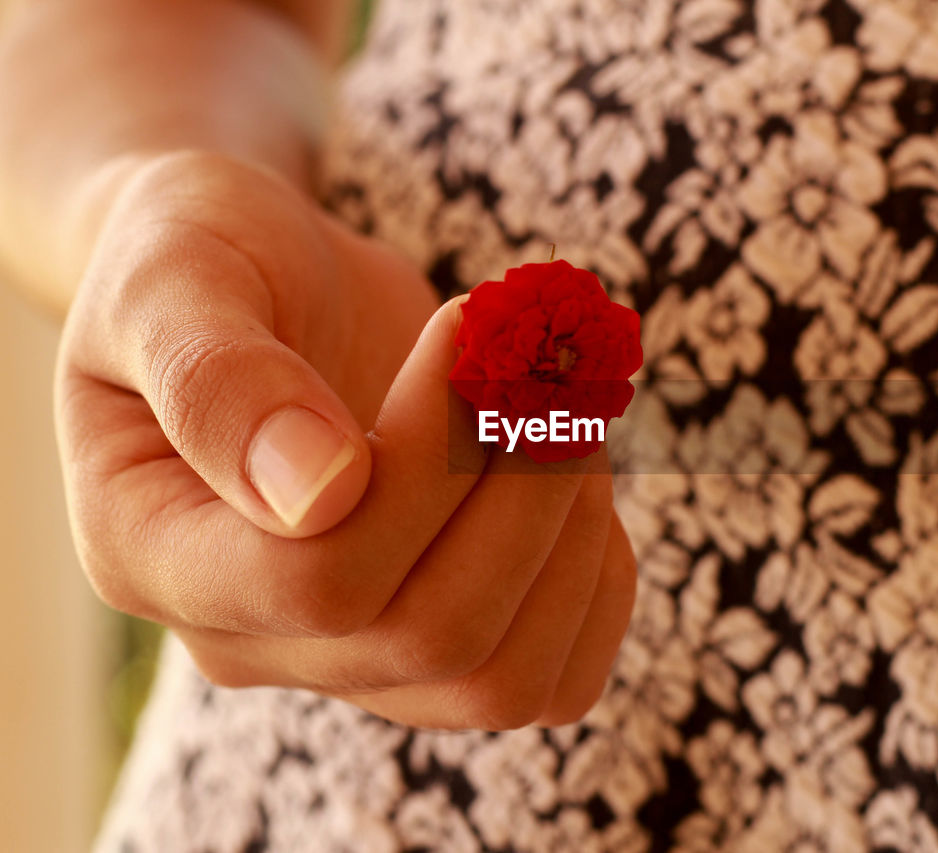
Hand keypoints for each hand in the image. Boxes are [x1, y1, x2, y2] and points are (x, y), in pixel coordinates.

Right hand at [56, 151, 635, 727]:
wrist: (262, 284)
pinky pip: (550, 682)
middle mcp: (250, 636)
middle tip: (549, 366)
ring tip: (568, 409)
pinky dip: (597, 581)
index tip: (466, 327)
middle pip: (430, 634)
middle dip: (523, 489)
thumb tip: (318, 493)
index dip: (426, 464)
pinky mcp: (435, 652)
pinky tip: (580, 482)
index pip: (318, 579)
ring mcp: (350, 658)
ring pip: (500, 680)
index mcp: (154, 554)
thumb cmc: (208, 257)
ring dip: (571, 535)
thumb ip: (218, 377)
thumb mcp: (175, 272)